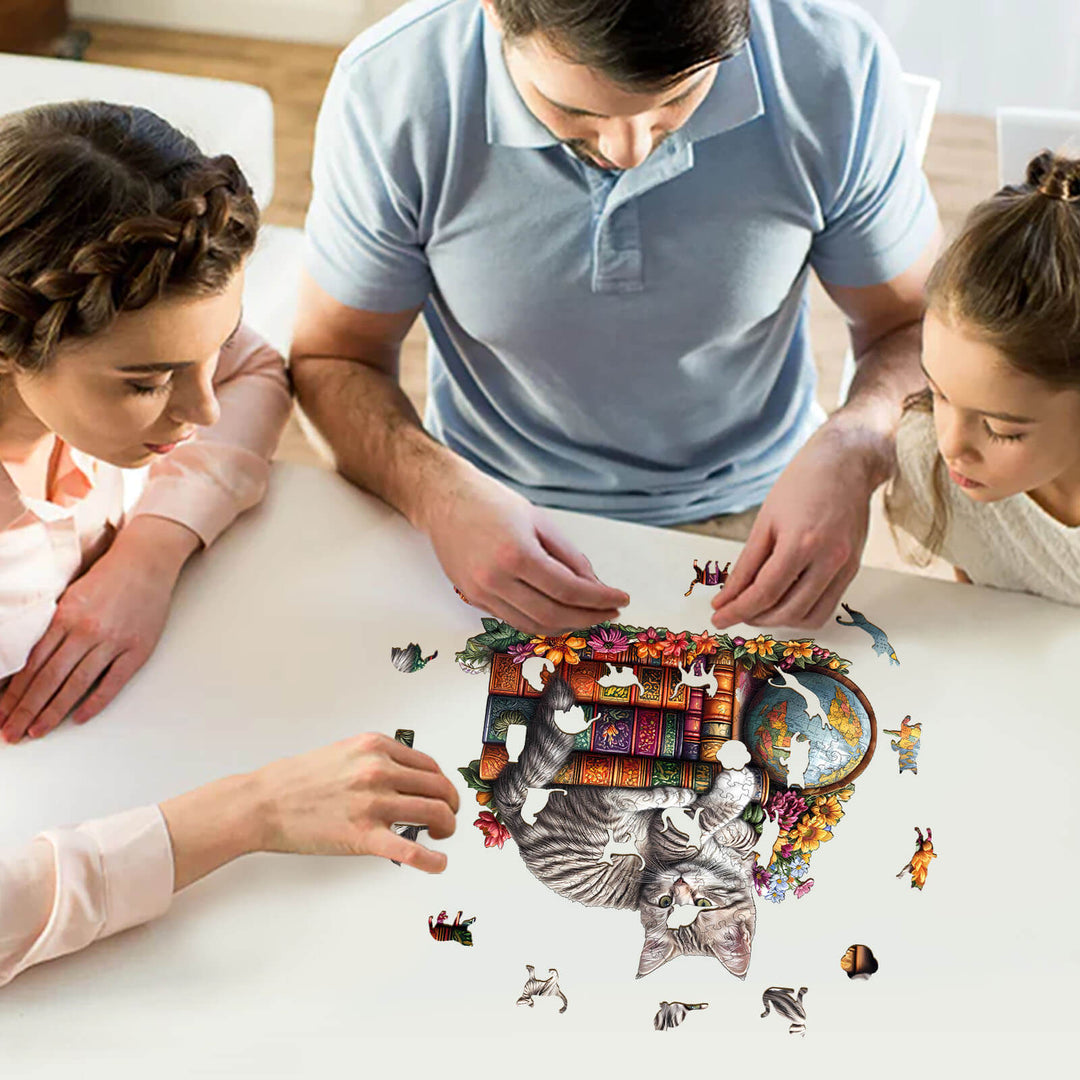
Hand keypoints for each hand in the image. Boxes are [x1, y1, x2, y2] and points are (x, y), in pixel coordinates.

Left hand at [0, 516, 198, 742]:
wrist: (146, 562)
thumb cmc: (108, 578)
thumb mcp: (70, 596)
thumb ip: (52, 627)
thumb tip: (28, 662)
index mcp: (65, 617)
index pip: (32, 664)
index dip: (14, 693)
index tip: (1, 714)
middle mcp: (86, 631)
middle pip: (49, 679)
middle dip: (26, 710)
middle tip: (11, 733)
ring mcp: (113, 641)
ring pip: (76, 684)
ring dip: (53, 712)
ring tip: (36, 731)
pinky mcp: (138, 649)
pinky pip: (113, 681)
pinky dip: (95, 702)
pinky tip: (78, 717)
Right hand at [161, 733, 461, 884]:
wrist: (263, 802)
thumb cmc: (298, 780)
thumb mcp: (344, 752)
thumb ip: (377, 759)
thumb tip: (407, 776)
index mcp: (376, 748)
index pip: (429, 765)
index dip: (442, 783)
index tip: (443, 795)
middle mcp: (379, 771)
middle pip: (439, 787)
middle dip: (450, 805)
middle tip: (448, 817)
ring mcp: (373, 803)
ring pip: (434, 813)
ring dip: (446, 826)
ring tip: (442, 835)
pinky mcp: (363, 836)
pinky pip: (411, 850)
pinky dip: (432, 860)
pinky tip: (439, 864)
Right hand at [417, 459, 628, 635]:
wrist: (444, 500)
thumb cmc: (492, 503)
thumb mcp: (540, 521)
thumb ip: (569, 556)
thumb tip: (595, 585)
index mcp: (516, 554)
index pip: (568, 589)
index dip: (599, 599)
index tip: (621, 600)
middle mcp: (495, 579)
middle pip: (553, 615)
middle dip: (588, 618)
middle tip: (609, 613)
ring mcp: (480, 593)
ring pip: (533, 625)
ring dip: (566, 625)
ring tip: (588, 616)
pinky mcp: (473, 598)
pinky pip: (514, 620)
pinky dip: (541, 621)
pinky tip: (559, 613)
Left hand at [710, 419, 889, 629]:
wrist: (846, 463)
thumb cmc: (802, 484)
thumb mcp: (765, 521)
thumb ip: (747, 564)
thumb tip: (728, 596)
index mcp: (801, 542)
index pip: (765, 592)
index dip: (738, 609)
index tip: (718, 617)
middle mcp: (828, 559)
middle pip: (787, 610)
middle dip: (755, 617)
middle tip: (734, 612)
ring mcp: (845, 566)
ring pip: (809, 616)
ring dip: (779, 621)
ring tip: (758, 610)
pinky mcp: (853, 569)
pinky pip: (827, 607)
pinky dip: (802, 613)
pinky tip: (783, 603)